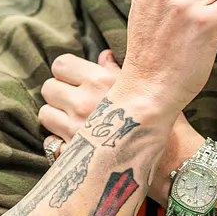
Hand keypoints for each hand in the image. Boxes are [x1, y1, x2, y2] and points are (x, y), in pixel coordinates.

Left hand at [39, 50, 198, 199]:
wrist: (171, 160)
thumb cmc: (162, 118)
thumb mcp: (144, 86)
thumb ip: (117, 69)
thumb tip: (103, 55)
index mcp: (99, 80)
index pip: (60, 65)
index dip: (67, 72)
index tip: (76, 79)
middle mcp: (83, 103)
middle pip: (48, 88)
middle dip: (59, 93)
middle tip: (74, 100)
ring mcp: (76, 130)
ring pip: (45, 114)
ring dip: (56, 116)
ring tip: (74, 121)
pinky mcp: (74, 155)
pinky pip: (50, 143)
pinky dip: (58, 142)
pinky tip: (76, 142)